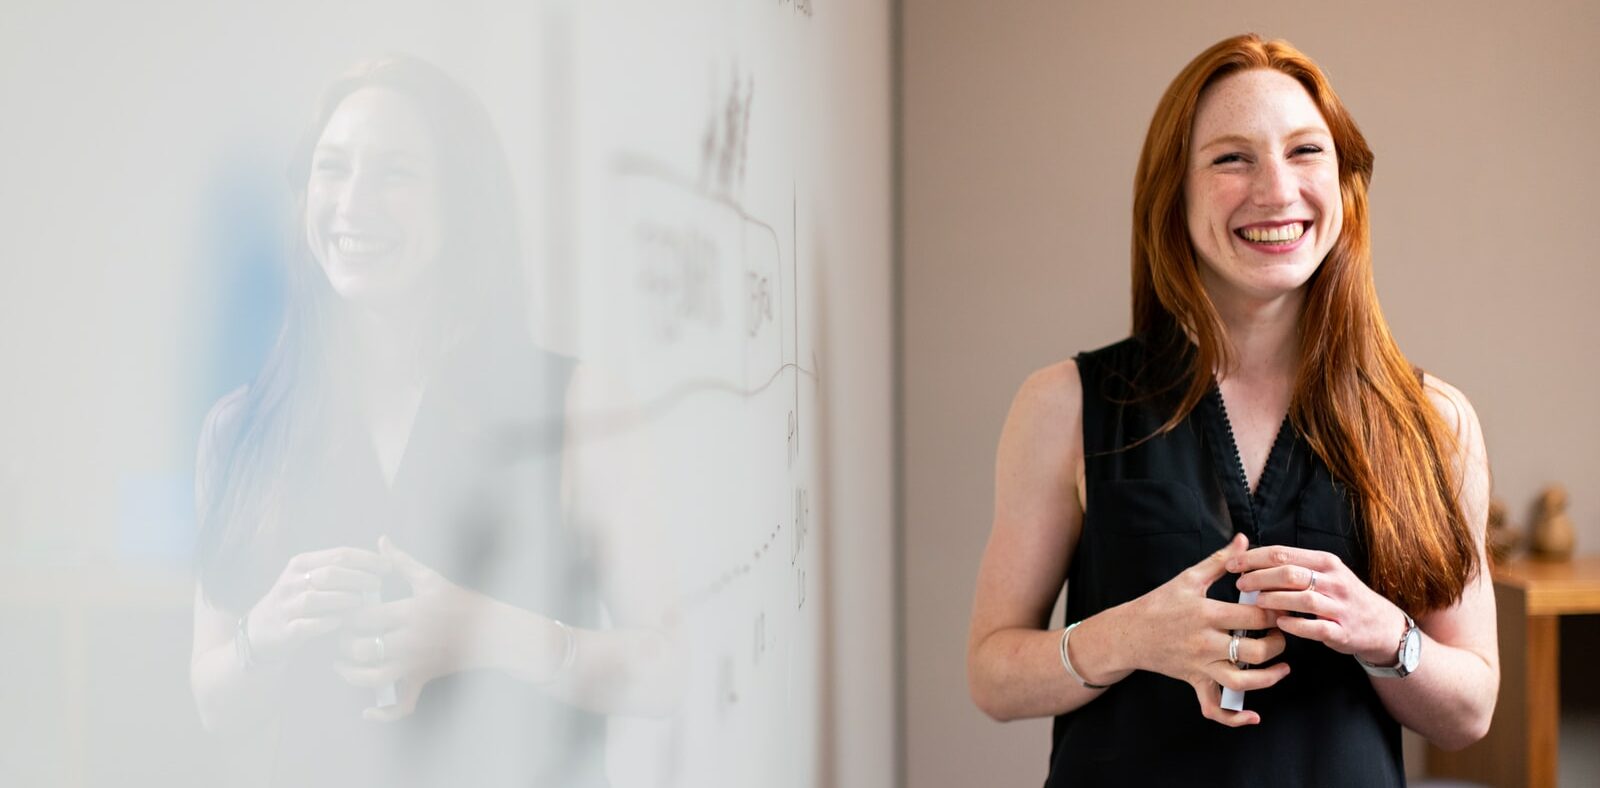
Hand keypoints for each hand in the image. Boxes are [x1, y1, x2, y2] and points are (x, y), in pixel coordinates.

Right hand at [245, 547, 388, 663]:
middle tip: (378, 585)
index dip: (367, 559)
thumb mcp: (311, 578)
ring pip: (316, 598)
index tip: (388, 566)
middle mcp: (292, 581)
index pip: (339, 554)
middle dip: (358, 578)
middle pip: (330, 574)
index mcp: (302, 563)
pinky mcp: (284, 630)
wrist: (259, 631)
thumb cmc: (297, 602)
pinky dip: (325, 623)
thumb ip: (339, 568)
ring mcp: (286, 606)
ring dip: (343, 599)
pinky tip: (341, 622)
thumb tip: (383, 557)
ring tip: (362, 602)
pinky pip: (305, 625)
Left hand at [336, 536, 495, 720]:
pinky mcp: (422, 679)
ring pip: (373, 678)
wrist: (491, 631)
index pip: (364, 617)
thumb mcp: (430, 579)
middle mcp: (410, 640)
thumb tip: (381, 541)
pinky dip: (383, 713)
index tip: (341, 610)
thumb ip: (401, 561)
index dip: (345, 615)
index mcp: (410, 612)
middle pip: (362, 648)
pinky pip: (402, 705)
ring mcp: (416, 663)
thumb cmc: (459, 601)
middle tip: (338, 636)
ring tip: (341, 665)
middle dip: (343, 645)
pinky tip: (367, 710)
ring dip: (351, 675)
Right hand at [1125, 533, 1289, 725]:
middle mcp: (1205, 643)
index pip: (1254, 617)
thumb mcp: (1188, 578)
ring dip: (1269, 678)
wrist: (1128, 633)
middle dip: (1278, 643)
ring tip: (1282, 666)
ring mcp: (1200, 666)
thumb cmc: (1159, 603)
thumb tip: (1243, 540)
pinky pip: (1214, 708)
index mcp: (1206, 614)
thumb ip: (1220, 560)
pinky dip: (1234, 718)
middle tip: (1282, 632)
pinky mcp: (1195, 682)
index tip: (1285, 606)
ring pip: (1242, 682)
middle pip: (1255, 651)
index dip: (1276, 612)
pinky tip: (1253, 716)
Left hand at [1228, 545, 1407, 664]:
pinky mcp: (1342, 631)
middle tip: (1240, 584)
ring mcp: (1339, 606)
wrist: (1381, 625)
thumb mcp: (1325, 573)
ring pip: (1302, 598)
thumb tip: (1252, 560)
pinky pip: (1316, 627)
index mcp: (1325, 562)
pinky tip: (1279, 623)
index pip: (1283, 554)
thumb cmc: (1342, 596)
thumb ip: (1294, 566)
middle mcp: (1334, 581)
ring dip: (1274, 599)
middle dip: (1259, 577)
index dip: (1254, 557)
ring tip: (1256, 602)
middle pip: (1289, 573)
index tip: (1232, 564)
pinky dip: (1295, 625)